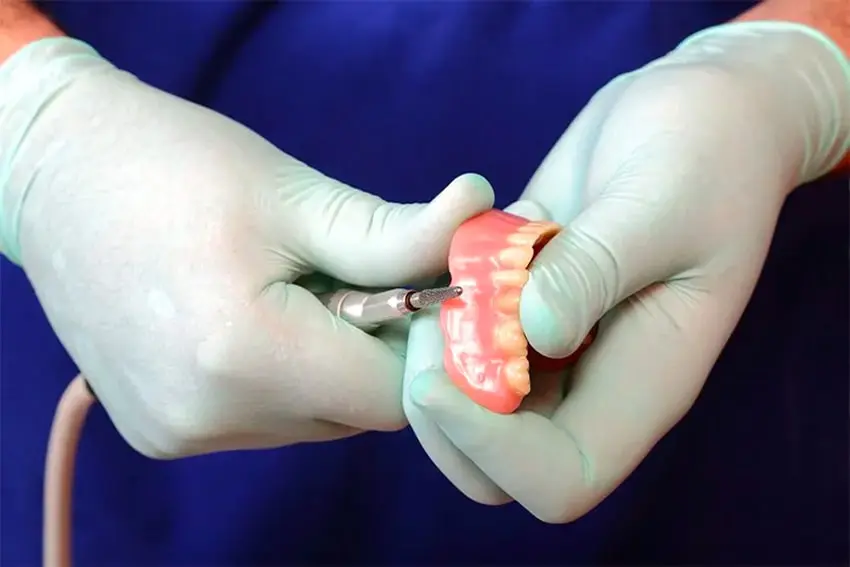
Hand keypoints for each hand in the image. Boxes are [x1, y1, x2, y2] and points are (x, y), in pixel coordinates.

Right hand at [0, 38, 493, 457]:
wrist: (54, 175)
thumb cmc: (175, 166)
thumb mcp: (296, 194)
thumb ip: (398, 234)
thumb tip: (483, 222)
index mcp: (245, 355)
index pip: (394, 394)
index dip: (421, 342)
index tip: (416, 288)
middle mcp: (209, 416)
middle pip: (354, 410)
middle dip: (372, 348)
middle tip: (343, 276)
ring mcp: (180, 433)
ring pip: (313, 418)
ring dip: (325, 363)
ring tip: (283, 290)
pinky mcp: (162, 433)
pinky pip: (266, 418)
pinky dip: (282, 377)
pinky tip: (247, 316)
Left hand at [403, 22, 848, 521]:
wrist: (699, 115)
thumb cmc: (706, 155)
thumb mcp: (663, 202)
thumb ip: (597, 269)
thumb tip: (533, 333)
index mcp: (643, 382)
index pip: (560, 478)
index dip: (491, 449)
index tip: (444, 374)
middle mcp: (592, 380)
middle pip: (496, 463)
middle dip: (443, 411)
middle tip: (434, 317)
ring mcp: (553, 346)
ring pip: (468, 406)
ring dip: (432, 356)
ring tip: (444, 272)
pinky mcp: (521, 303)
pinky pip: (460, 338)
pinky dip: (436, 308)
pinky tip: (453, 243)